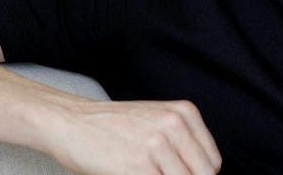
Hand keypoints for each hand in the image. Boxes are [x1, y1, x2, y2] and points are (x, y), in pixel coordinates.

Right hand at [44, 99, 221, 174]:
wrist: (70, 122)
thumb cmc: (111, 126)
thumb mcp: (156, 121)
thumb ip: (182, 144)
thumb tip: (205, 173)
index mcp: (184, 113)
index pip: (212, 163)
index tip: (180, 174)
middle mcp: (173, 125)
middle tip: (158, 174)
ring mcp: (155, 146)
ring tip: (141, 172)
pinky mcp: (136, 167)